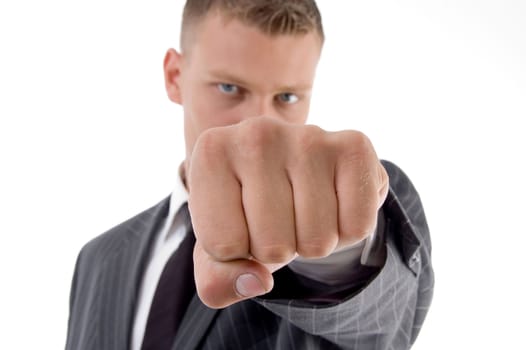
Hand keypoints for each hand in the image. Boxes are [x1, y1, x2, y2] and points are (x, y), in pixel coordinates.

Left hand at [187, 116, 388, 307]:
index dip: (238, 251)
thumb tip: (256, 282)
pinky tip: (333, 201)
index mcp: (211, 153)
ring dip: (313, 241)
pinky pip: (357, 228)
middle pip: (273, 247)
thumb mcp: (221, 244)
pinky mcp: (353, 146)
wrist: (293, 167)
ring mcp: (307, 136)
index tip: (242, 220)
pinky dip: (347, 231)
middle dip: (278, 248)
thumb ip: (217, 279)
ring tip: (304, 207)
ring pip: (317, 241)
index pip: (224, 247)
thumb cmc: (250, 206)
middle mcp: (256, 133)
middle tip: (279, 216)